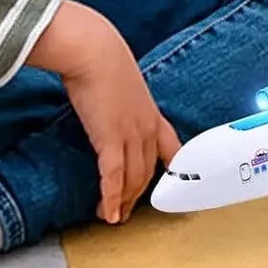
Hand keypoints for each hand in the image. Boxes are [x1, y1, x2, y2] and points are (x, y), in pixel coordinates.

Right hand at [29, 0, 181, 224]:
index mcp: (152, 114)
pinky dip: (110, 198)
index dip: (173, 171)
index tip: (168, 186)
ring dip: (122, 202)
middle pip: (148, 171)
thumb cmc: (103, 60)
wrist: (95, 50)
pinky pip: (113, 177)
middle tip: (125, 211)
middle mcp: (147, 128)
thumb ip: (122, 100)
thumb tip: (109, 104)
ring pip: (133, 179)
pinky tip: (107, 214)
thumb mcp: (122, 84)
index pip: (172, 149)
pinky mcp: (111, 139)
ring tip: (112, 217)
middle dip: (137, 195)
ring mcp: (132, 134)